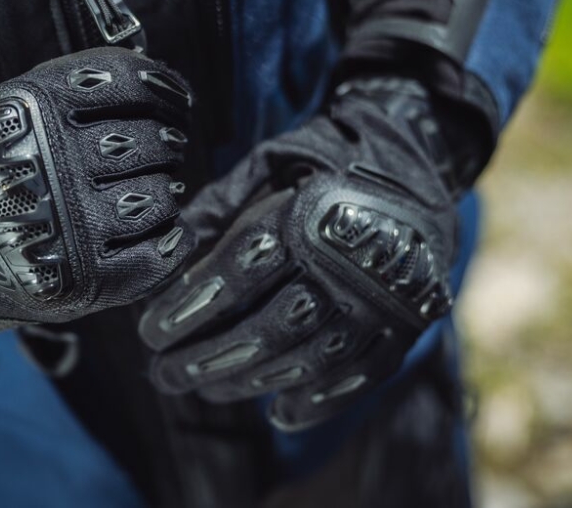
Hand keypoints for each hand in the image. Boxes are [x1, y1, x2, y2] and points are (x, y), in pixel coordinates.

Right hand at [0, 47, 193, 343]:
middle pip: (149, 142)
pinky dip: (170, 239)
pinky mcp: (86, 279)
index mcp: (33, 109)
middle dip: (165, 145)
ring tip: (145, 192)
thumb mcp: (18, 106)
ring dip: (164, 193)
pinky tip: (159, 231)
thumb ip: (82, 84)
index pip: (129, 82)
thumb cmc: (1, 168)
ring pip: (160, 196)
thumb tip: (164, 80)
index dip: (164, 91)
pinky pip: (160, 252)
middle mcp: (51, 163)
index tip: (176, 102)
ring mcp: (70, 226)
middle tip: (162, 150)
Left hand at [139, 78, 462, 430]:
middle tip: (164, 375)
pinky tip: (279, 412)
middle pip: (273, 326)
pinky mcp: (408, 322)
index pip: (241, 271)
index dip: (191, 306)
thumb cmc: (330, 159)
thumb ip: (223, 204)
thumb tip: (169, 250)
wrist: (421, 158)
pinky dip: (320, 399)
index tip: (149, 333)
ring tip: (205, 389)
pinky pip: (362, 374)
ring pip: (312, 358)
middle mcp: (351, 261)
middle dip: (210, 358)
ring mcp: (384, 298)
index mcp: (311, 213)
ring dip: (252, 381)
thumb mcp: (272, 159)